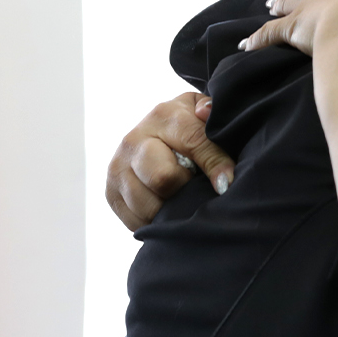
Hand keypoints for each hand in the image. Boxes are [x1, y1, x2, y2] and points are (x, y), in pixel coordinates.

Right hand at [104, 92, 235, 231]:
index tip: (226, 184)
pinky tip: (167, 208)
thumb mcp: (205, 115)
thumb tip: (204, 114)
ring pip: (148, 205)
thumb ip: (212, 115)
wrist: (158, 133)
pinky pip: (136, 221)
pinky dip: (156, 222)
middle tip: (195, 186)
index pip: (192, 143)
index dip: (215, 166)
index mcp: (163, 116)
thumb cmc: (191, 126)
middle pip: (162, 178)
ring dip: (171, 209)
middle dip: (186, 189)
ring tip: (183, 198)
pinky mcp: (111, 193)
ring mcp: (118, 168)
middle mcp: (133, 140)